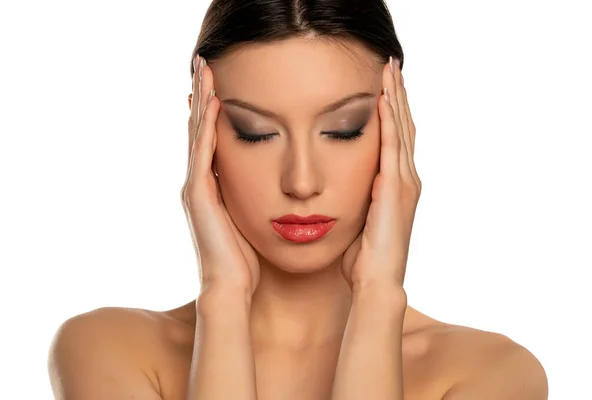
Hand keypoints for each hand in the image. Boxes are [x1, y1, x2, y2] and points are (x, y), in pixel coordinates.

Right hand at [181, 55, 259, 295]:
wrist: (232, 286)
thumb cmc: (246, 256)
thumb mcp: (251, 215)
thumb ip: (252, 194)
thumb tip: (271, 177)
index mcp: (213, 185)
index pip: (211, 137)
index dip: (212, 108)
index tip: (219, 80)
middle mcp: (199, 181)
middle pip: (199, 127)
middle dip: (202, 93)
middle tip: (204, 61)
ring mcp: (196, 186)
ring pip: (197, 133)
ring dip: (201, 99)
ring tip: (203, 68)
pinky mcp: (199, 194)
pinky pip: (203, 152)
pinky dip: (206, 126)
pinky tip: (212, 102)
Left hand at [341, 58, 421, 292]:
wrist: (376, 281)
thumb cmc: (364, 257)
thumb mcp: (359, 217)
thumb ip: (357, 196)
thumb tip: (340, 183)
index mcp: (396, 184)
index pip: (395, 137)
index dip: (392, 109)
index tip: (384, 83)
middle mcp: (406, 178)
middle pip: (403, 125)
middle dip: (397, 93)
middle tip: (391, 64)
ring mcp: (404, 182)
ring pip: (401, 129)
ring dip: (396, 97)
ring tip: (390, 69)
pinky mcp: (395, 188)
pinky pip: (392, 146)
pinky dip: (390, 120)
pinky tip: (385, 98)